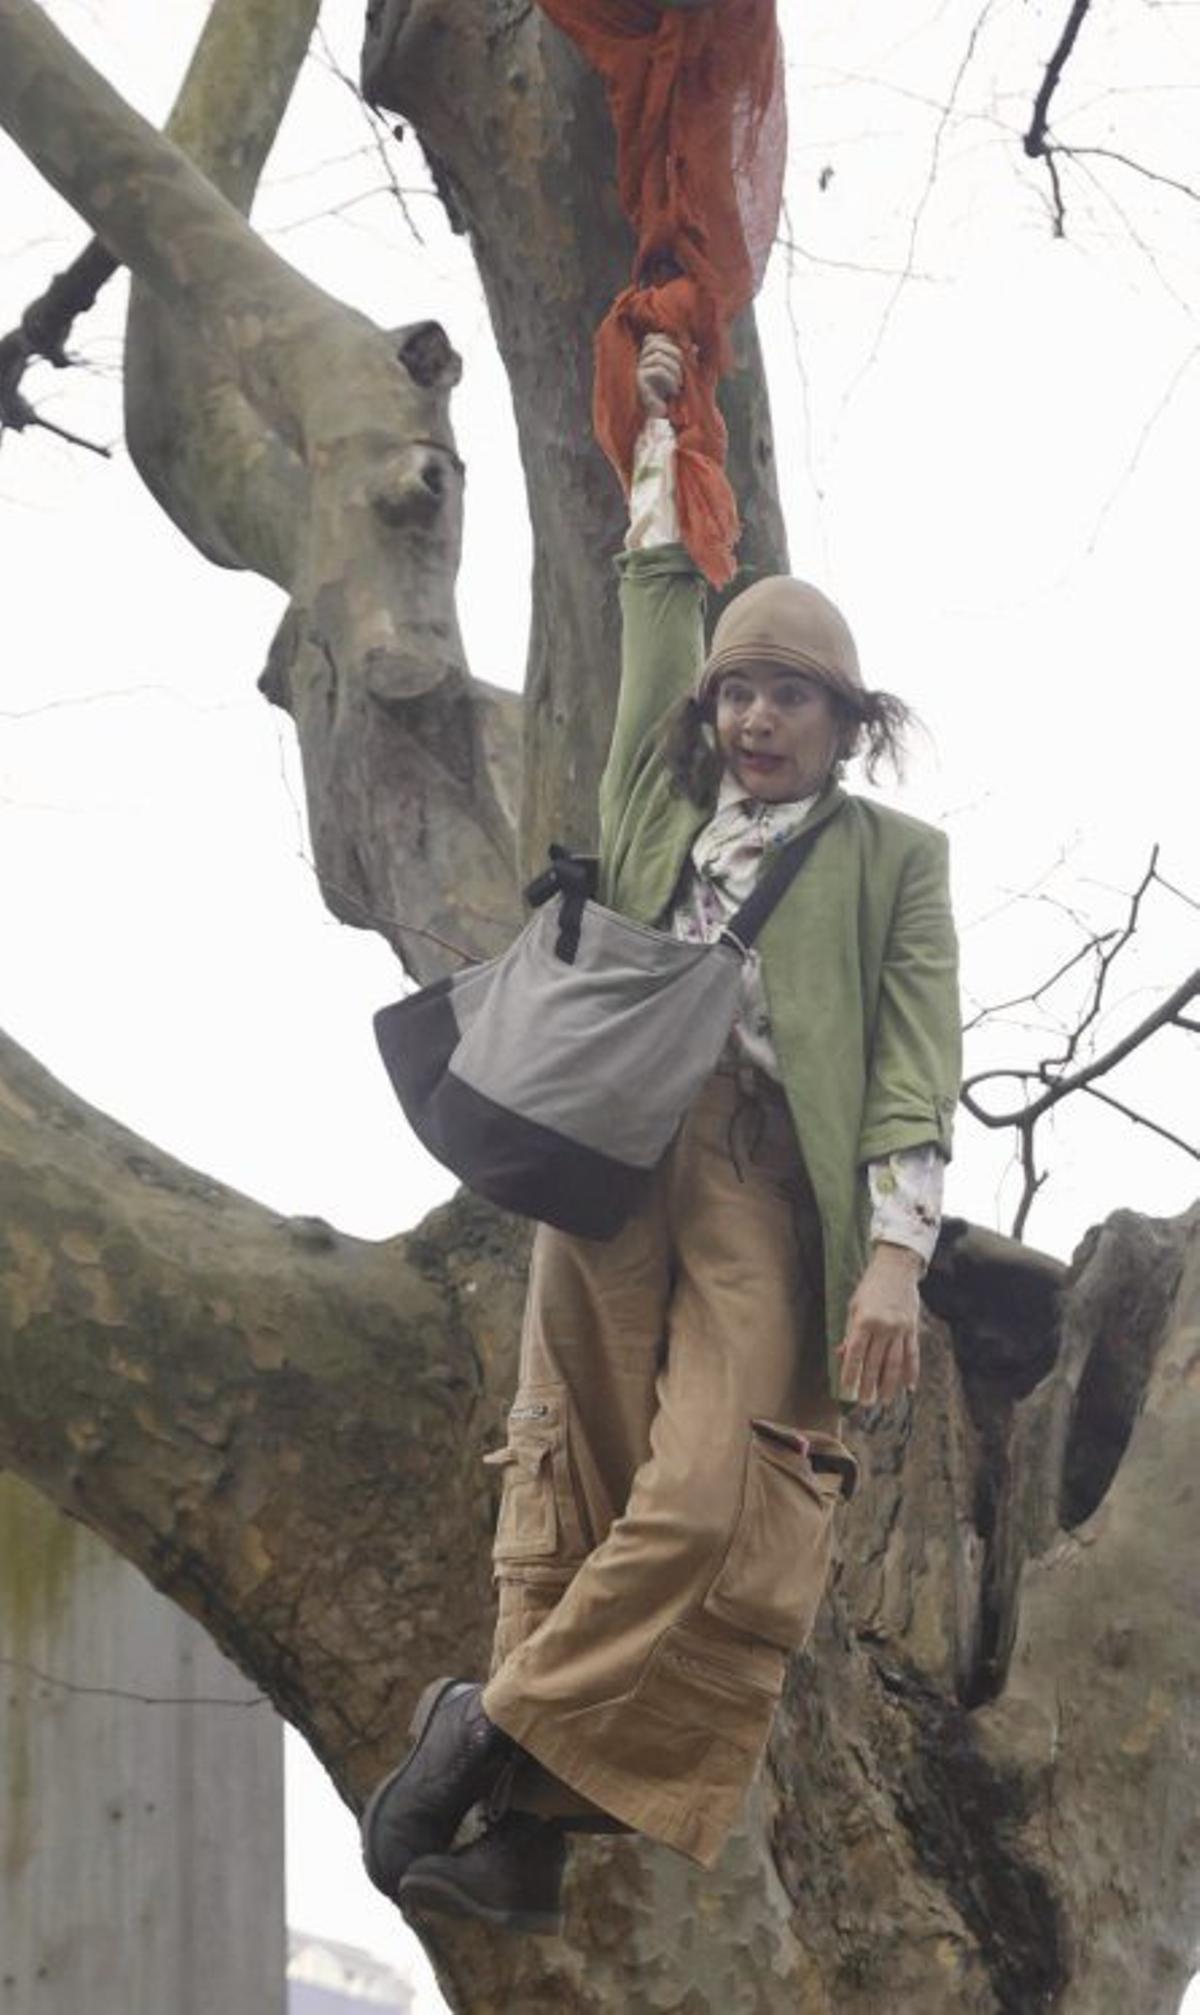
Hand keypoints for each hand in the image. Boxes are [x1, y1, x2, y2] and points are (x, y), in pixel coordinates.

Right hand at [637, 333, 683, 417]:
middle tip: (685, 368)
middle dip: (675, 352)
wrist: (659, 416)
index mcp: (647, 356)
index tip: (683, 354)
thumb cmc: (668, 395)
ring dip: (675, 368)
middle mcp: (639, 361)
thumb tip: (695, 348)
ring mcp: (638, 370)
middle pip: (655, 343)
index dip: (669, 341)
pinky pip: (657, 370)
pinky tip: (674, 390)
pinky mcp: (639, 382)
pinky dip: (670, 378)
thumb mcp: (679, 375)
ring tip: (680, 383)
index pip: (653, 337)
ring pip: (658, 357)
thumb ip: (685, 361)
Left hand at [836, 1244, 921, 1405]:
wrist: (897, 1268)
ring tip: (884, 1400)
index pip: (856, 1353)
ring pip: (895, 1362)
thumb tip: (843, 1355)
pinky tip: (909, 1387)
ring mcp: (900, 1329)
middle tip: (865, 1402)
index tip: (846, 1389)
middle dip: (869, 1384)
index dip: (851, 1372)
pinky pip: (912, 1354)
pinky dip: (911, 1372)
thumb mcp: (854, 1306)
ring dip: (889, 1384)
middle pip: (875, 1362)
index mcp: (865, 1320)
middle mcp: (884, 1327)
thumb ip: (850, 1332)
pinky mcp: (912, 1329)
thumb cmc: (870, 1287)